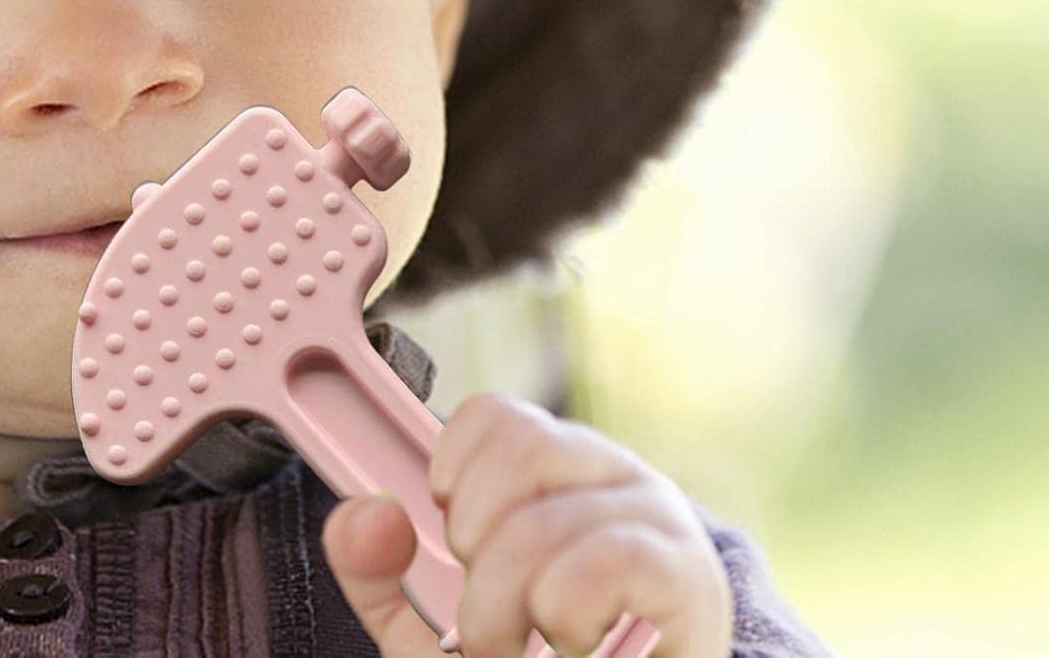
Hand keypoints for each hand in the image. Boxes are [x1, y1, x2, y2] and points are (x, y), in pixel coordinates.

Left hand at [321, 393, 733, 657]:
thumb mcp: (438, 624)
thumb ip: (383, 573)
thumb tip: (361, 514)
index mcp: (557, 466)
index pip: (494, 415)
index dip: (452, 474)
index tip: (451, 542)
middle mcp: (612, 473)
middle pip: (519, 451)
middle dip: (474, 544)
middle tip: (483, 614)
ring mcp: (657, 518)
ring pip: (546, 520)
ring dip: (504, 607)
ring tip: (514, 651)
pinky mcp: (687, 577)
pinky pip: (607, 558)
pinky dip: (563, 612)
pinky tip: (569, 643)